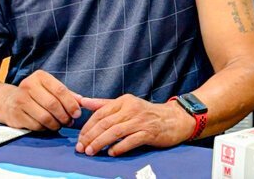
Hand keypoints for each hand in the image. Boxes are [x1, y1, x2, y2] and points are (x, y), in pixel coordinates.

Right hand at [0, 70, 81, 130]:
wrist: (6, 101)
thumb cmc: (34, 94)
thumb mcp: (49, 89)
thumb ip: (67, 94)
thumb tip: (84, 102)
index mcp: (40, 77)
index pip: (60, 90)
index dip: (71, 104)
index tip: (77, 113)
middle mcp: (28, 86)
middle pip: (53, 105)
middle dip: (64, 116)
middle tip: (69, 122)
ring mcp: (20, 100)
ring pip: (45, 117)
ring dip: (56, 124)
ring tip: (60, 125)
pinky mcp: (16, 115)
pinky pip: (36, 126)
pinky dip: (45, 128)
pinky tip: (47, 126)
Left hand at [75, 95, 192, 156]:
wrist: (173, 119)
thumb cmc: (146, 114)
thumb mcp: (125, 105)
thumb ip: (104, 104)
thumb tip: (82, 101)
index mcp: (123, 101)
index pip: (100, 113)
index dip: (88, 127)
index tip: (80, 139)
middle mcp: (131, 109)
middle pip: (106, 123)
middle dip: (91, 136)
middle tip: (81, 148)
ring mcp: (140, 121)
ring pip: (115, 132)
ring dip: (100, 143)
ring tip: (91, 152)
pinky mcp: (149, 133)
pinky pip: (131, 141)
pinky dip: (119, 147)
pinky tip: (111, 153)